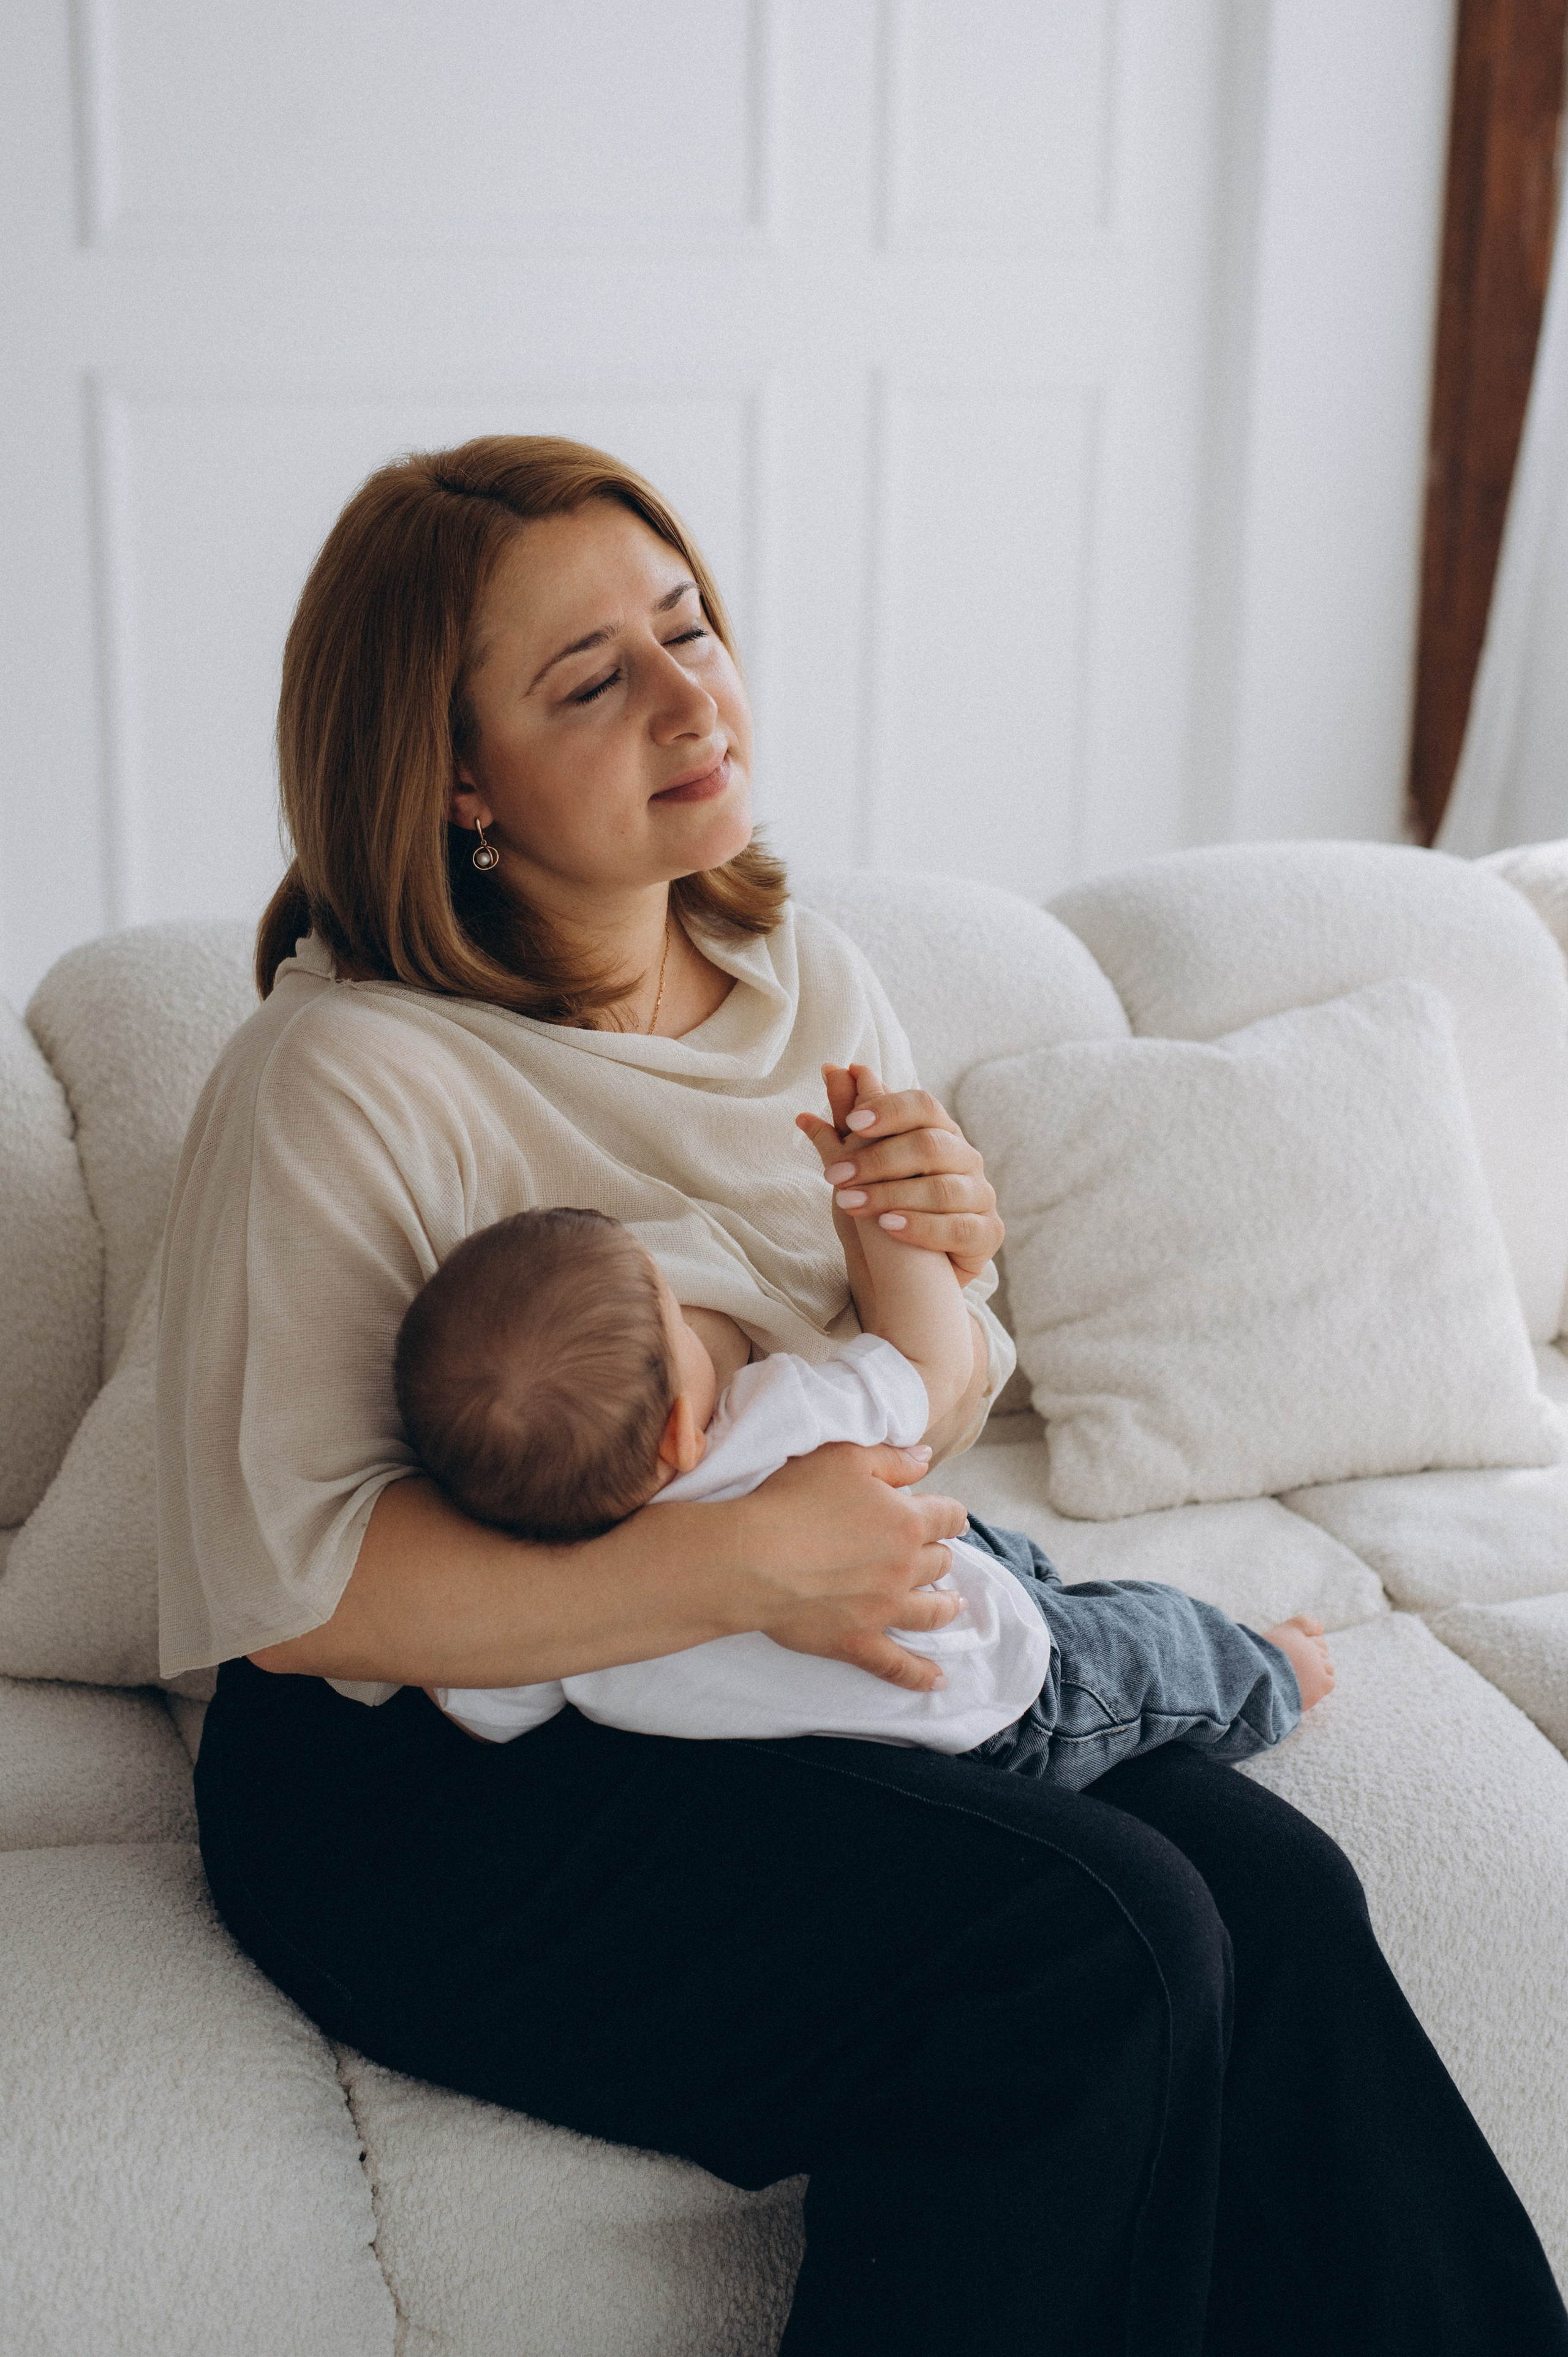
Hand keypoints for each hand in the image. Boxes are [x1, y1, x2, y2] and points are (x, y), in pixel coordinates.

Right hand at [734, 1441, 968, 1690]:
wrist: (751, 1557)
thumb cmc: (793, 1499)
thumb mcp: (844, 1457)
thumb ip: (891, 1458)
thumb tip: (928, 1459)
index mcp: (906, 1520)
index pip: (948, 1517)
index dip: (949, 1515)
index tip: (948, 1518)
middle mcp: (904, 1567)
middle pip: (940, 1562)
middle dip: (939, 1555)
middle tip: (934, 1555)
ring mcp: (883, 1609)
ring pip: (933, 1611)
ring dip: (946, 1606)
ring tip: (953, 1605)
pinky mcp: (858, 1642)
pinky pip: (898, 1666)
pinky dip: (920, 1675)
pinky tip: (937, 1681)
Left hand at [797, 1063, 1004, 1281]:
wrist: (908, 1268)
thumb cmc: (885, 1204)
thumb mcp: (859, 1162)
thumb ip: (849, 1119)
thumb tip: (832, 1069)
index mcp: (939, 1131)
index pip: (923, 1106)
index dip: (889, 1110)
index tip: (851, 1122)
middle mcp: (966, 1158)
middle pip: (930, 1146)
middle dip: (878, 1160)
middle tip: (835, 1176)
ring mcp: (981, 1195)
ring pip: (943, 1188)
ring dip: (891, 1195)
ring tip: (851, 1204)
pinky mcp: (988, 1233)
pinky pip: (959, 1228)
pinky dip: (922, 1227)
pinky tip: (890, 1227)